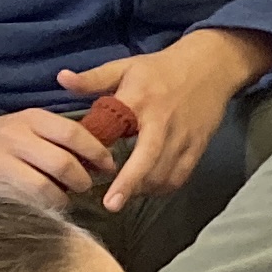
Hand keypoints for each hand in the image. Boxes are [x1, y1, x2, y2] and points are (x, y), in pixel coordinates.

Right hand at [0, 105, 119, 203]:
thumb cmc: (6, 139)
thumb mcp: (31, 126)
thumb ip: (63, 138)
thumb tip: (103, 160)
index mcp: (32, 119)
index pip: (74, 134)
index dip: (97, 153)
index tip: (108, 168)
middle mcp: (14, 136)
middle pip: (62, 164)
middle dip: (82, 181)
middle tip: (84, 187)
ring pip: (42, 187)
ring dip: (61, 199)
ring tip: (63, 200)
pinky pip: (18, 201)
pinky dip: (36, 208)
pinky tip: (40, 208)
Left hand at [54, 29, 271, 210]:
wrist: (210, 66)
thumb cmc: (161, 68)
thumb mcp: (125, 67)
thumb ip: (93, 79)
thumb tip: (61, 79)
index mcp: (140, 102)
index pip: (123, 133)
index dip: (116, 164)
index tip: (102, 183)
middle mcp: (164, 122)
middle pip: (150, 163)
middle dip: (131, 187)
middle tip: (111, 205)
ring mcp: (185, 136)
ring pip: (166, 173)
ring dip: (145, 188)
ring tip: (126, 191)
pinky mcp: (199, 145)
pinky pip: (182, 174)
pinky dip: (165, 186)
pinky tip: (149, 187)